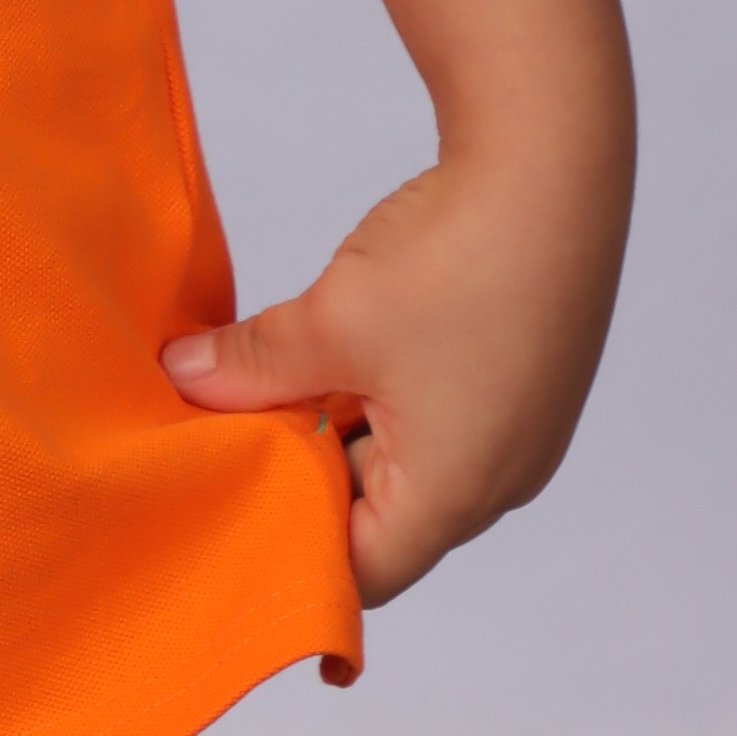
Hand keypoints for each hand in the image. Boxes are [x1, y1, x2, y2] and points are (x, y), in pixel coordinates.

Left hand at [160, 139, 625, 610]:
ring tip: (266, 380)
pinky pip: (433, 411)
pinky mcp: (516, 377)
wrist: (551, 166)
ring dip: (338, 421)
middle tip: (226, 437)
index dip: (294, 548)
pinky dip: (376, 389)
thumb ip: (253, 367)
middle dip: (304, 474)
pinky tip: (328, 342)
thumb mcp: (331, 323)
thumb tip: (185, 382)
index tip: (228, 512)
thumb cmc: (457, 262)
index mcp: (455, 495)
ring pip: (403, 454)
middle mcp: (496, 479)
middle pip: (382, 514)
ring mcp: (514, 428)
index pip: (364, 569)